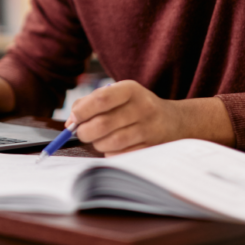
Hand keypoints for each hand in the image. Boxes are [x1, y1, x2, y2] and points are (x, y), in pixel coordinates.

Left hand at [69, 80, 234, 155]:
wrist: (174, 121)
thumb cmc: (136, 107)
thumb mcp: (118, 95)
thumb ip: (90, 103)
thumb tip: (70, 122)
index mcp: (131, 89)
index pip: (102, 98)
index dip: (83, 110)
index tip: (74, 119)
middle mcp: (142, 107)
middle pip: (103, 124)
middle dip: (85, 132)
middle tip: (82, 133)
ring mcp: (149, 128)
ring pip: (111, 142)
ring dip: (98, 144)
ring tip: (99, 140)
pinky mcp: (152, 147)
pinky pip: (122, 155)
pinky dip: (111, 153)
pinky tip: (114, 147)